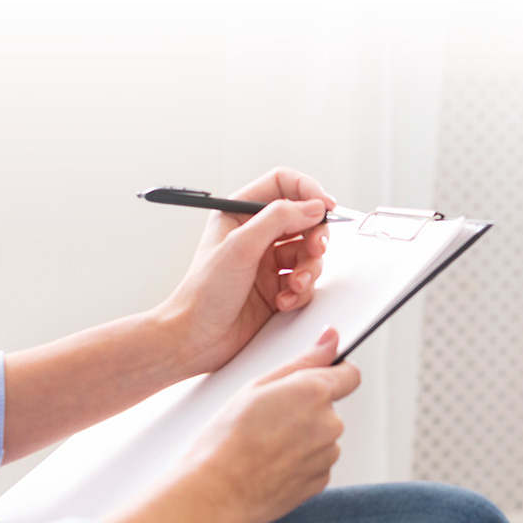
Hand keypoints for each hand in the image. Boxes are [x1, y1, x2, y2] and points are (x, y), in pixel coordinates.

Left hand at [158, 167, 336, 376]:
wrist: (197, 339)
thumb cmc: (204, 293)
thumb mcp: (240, 246)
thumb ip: (278, 219)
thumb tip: (313, 206)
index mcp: (240, 214)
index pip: (283, 184)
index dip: (308, 191)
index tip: (325, 206)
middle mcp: (257, 234)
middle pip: (304, 219)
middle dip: (315, 235)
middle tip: (316, 248)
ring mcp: (269, 261)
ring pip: (309, 252)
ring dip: (308, 269)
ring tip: (294, 284)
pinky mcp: (278, 285)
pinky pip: (306, 280)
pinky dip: (300, 291)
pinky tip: (283, 300)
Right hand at [183, 327, 359, 522]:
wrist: (215, 493)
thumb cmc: (227, 438)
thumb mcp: (258, 385)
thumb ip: (303, 360)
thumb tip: (331, 339)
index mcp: (315, 392)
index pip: (350, 375)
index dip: (334, 374)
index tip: (317, 378)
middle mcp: (329, 423)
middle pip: (329, 408)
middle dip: (306, 409)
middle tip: (268, 418)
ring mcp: (327, 455)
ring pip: (321, 436)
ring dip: (302, 437)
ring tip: (264, 444)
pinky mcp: (320, 480)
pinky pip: (316, 462)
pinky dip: (298, 462)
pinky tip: (269, 463)